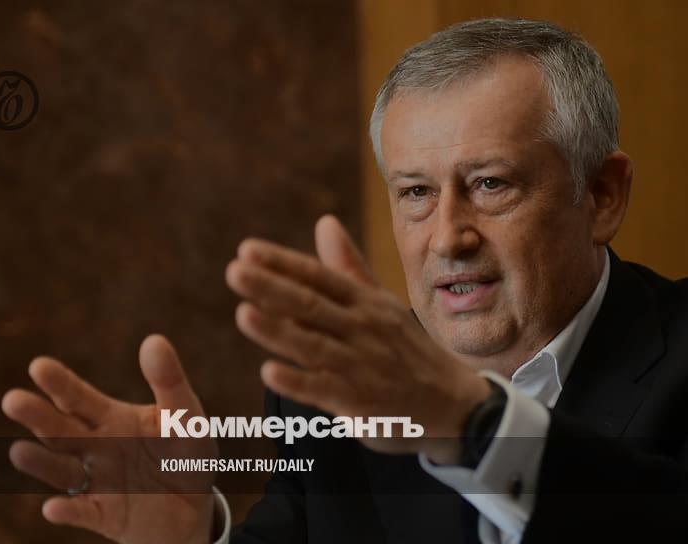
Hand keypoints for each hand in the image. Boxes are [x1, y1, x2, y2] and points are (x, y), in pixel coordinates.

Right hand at [2, 335, 218, 543]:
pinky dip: (68, 511)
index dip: (60, 383)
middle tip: (13, 400)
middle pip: (60, 430)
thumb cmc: (185, 453)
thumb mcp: (185, 415)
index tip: (38, 365)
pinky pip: (82, 513)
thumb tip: (154, 340)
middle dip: (37, 416)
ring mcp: (95, 483)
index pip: (78, 398)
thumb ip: (170, 381)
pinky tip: (54, 507)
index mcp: (110, 418)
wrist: (196, 505)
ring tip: (19, 451)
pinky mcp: (104, 515)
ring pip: (62, 470)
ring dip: (41, 462)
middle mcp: (94, 448)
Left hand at [225, 215, 490, 462]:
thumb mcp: (383, 303)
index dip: (283, 263)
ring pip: (313, 345)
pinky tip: (269, 372)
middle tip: (234, 271)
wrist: (453, 403)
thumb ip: (348, 266)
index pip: (319, 277)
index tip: (247, 250)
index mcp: (366, 302)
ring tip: (243, 314)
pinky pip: (324, 391)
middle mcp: (363, 329)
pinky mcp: (360, 403)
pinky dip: (298, 382)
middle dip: (271, 288)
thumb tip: (324, 222)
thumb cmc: (407, 349)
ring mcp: (361, 366)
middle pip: (311, 305)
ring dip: (278, 331)